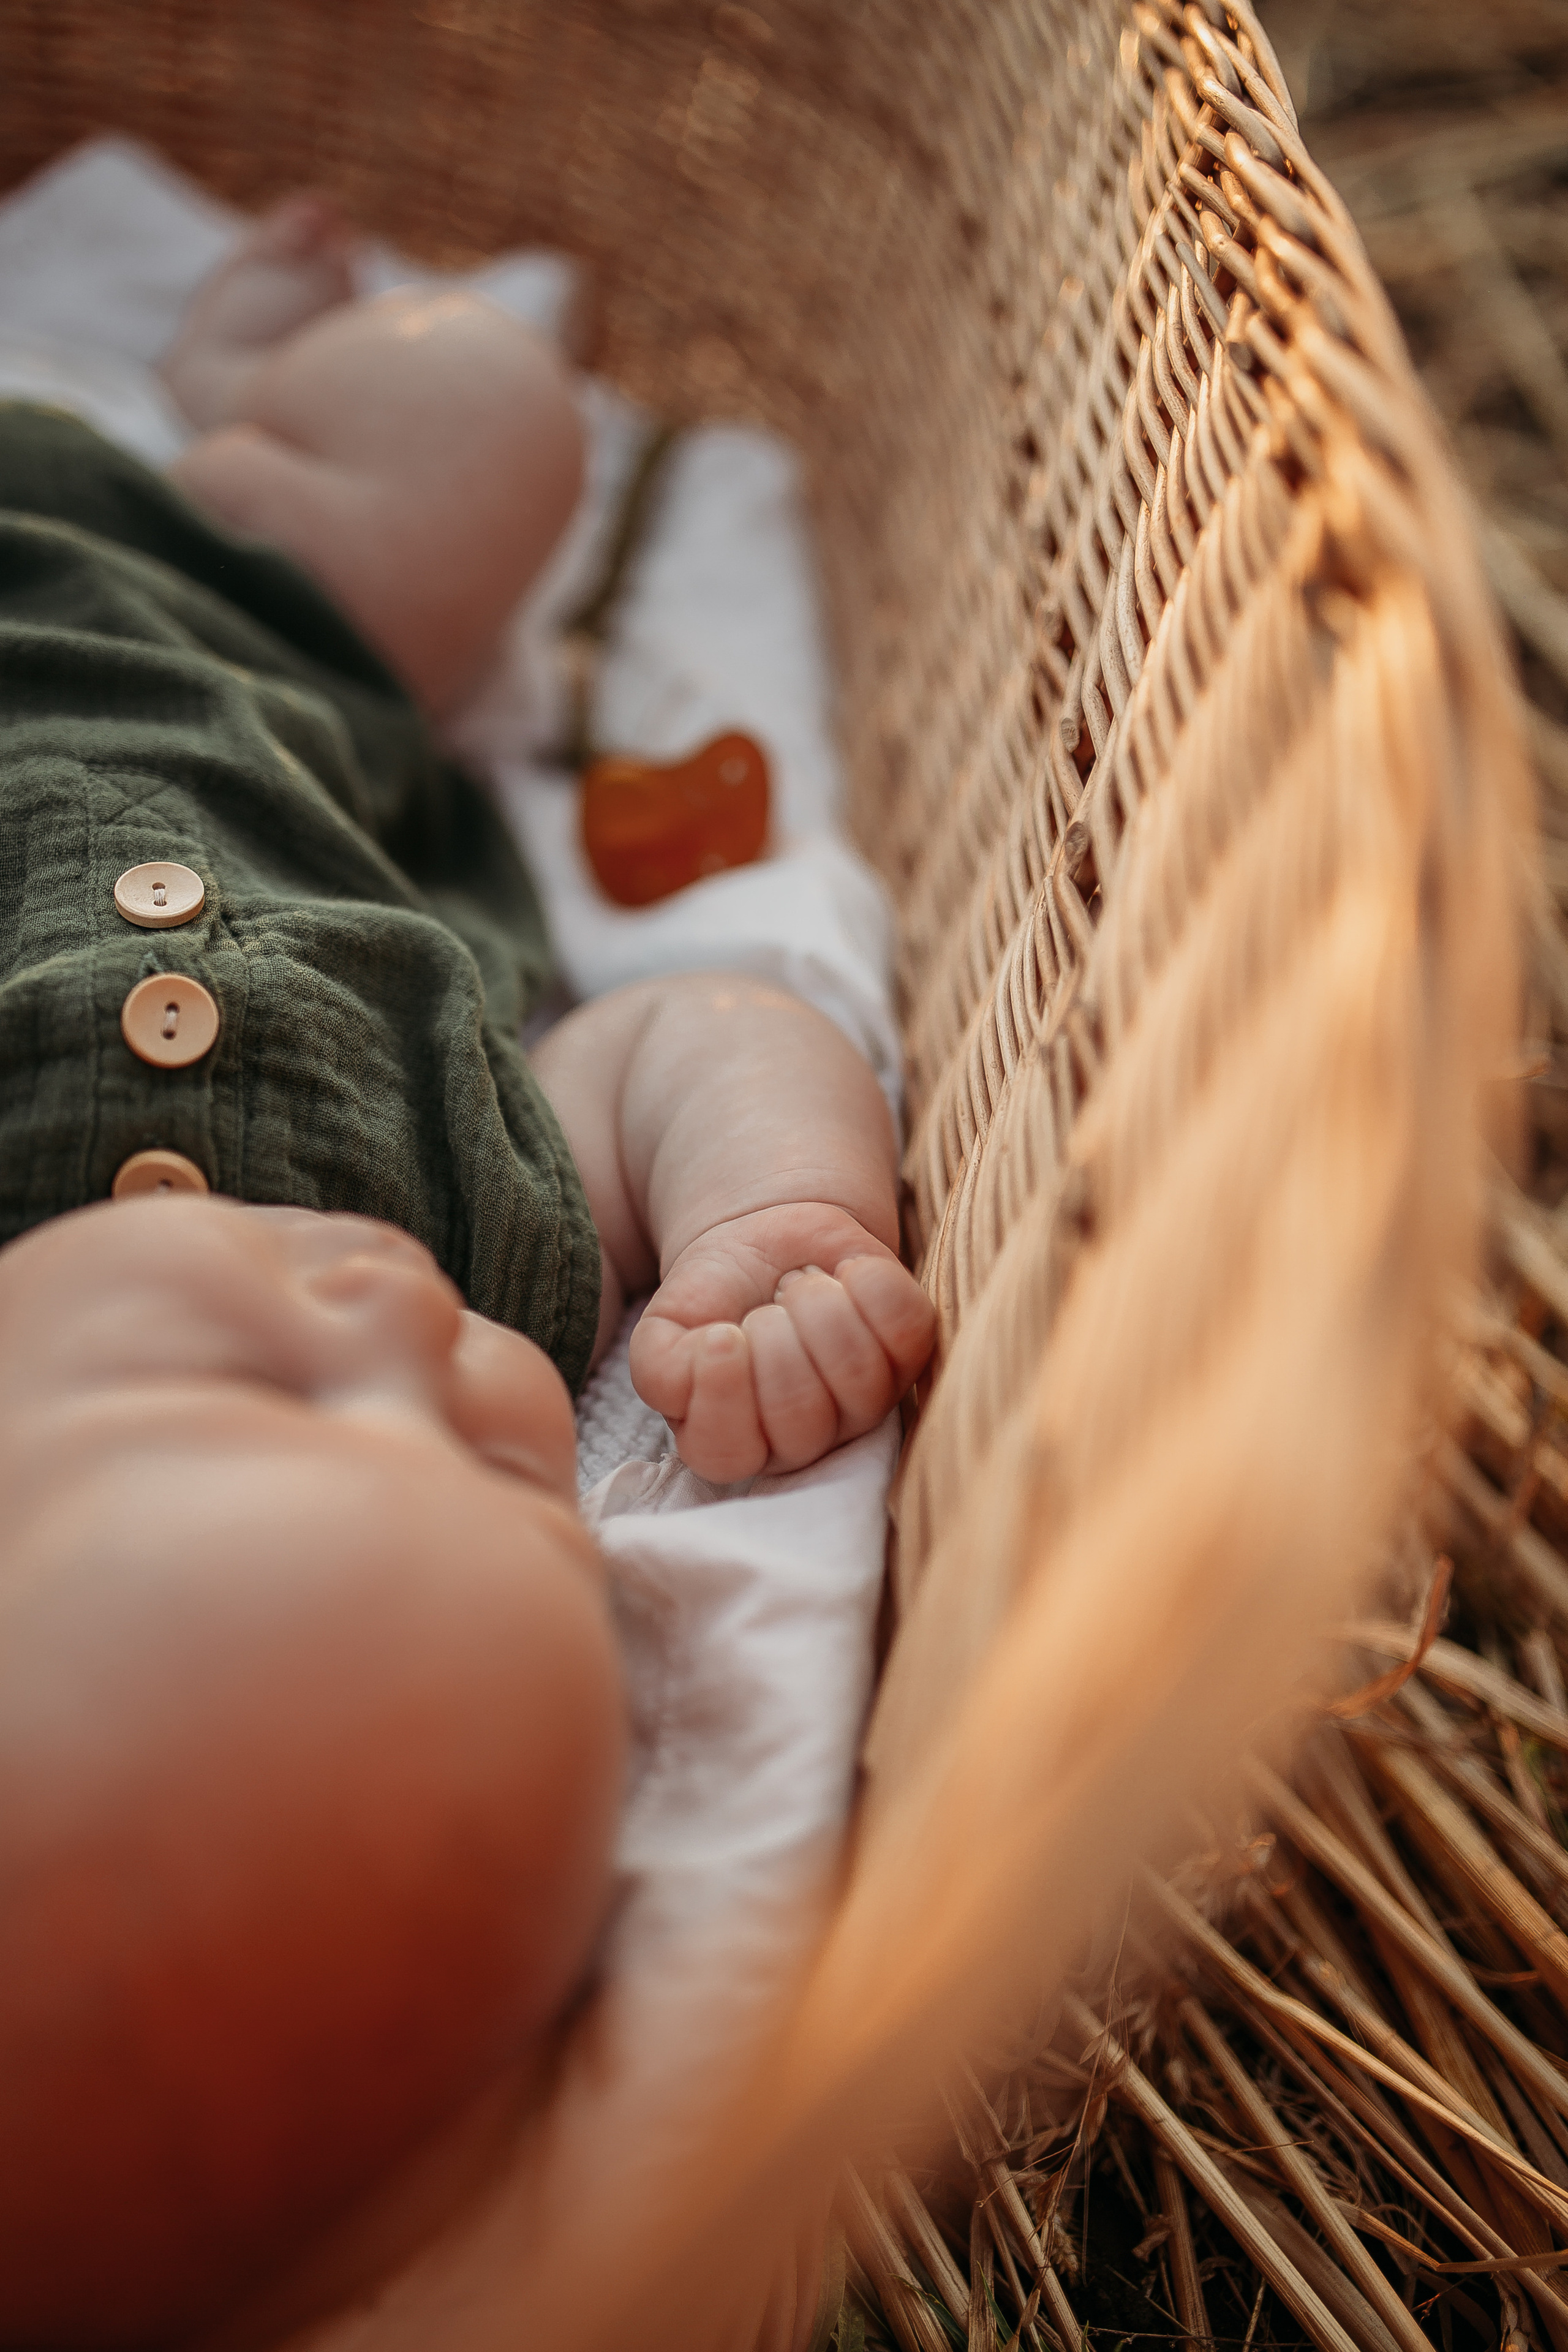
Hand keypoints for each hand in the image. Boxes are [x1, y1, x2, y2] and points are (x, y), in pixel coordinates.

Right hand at [628, 1203, 935, 1481]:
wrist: (769, 1244)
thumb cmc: (715, 1297)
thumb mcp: (665, 1330)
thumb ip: (660, 1368)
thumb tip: (714, 1354)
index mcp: (735, 1444)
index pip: (729, 1452)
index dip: (724, 1388)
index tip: (722, 1332)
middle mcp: (803, 1440)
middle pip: (798, 1415)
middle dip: (773, 1334)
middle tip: (764, 1305)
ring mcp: (863, 1404)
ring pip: (857, 1376)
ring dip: (818, 1304)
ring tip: (798, 1285)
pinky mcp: (908, 1357)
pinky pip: (906, 1330)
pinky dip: (870, 1284)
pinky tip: (845, 1274)